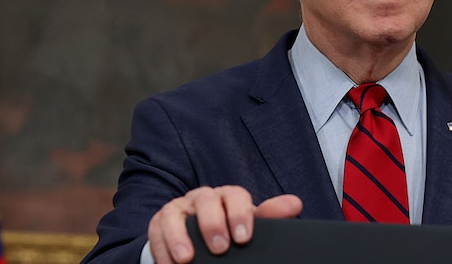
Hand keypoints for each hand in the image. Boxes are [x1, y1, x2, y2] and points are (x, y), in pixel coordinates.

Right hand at [147, 185, 302, 263]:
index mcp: (227, 197)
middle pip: (206, 200)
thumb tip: (295, 203)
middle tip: (220, 248)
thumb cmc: (227, 229)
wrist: (196, 237)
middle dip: (212, 224)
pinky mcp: (159, 223)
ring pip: (175, 214)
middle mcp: (202, 198)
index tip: (244, 237)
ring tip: (188, 259)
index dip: (239, 214)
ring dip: (179, 237)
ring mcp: (179, 209)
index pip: (234, 195)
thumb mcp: (247, 224)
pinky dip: (162, 250)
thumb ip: (270, 215)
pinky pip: (156, 231)